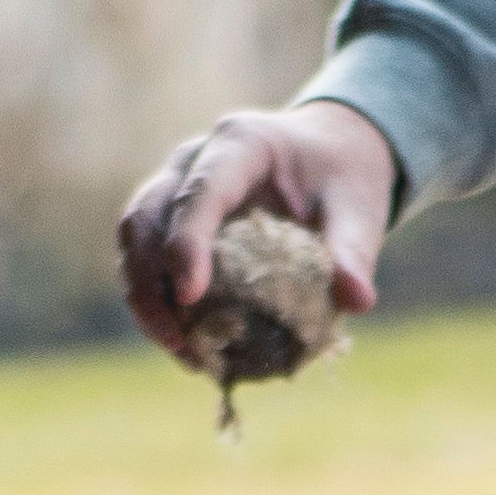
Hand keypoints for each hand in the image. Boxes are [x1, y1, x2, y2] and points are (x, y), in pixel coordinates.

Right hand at [118, 102, 399, 362]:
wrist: (331, 155)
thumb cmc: (343, 179)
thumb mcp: (359, 209)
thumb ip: (354, 252)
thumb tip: (357, 301)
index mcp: (242, 144)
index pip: (200, 190)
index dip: (188, 241)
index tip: (190, 296)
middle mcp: (195, 159)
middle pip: (148, 214)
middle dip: (151, 280)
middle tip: (176, 340)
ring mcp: (178, 185)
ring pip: (136, 236)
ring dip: (144, 296)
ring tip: (179, 350)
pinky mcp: (173, 217)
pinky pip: (147, 257)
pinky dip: (157, 300)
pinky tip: (185, 344)